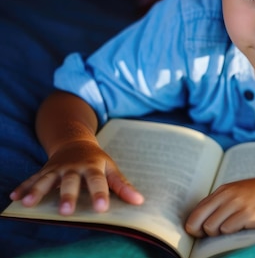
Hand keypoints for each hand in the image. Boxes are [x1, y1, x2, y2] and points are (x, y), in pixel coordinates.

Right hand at [10, 140, 143, 214]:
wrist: (75, 142)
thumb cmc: (97, 161)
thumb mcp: (111, 168)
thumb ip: (122, 185)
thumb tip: (139, 201)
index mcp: (92, 166)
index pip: (97, 181)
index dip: (100, 194)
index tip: (102, 209)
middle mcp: (73, 167)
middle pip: (70, 182)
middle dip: (67, 196)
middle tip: (65, 211)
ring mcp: (57, 168)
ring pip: (46, 180)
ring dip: (37, 191)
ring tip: (29, 204)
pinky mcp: (44, 171)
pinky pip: (32, 179)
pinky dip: (23, 187)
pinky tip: (14, 198)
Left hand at [185, 174, 254, 236]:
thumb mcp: (245, 192)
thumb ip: (227, 202)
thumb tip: (206, 222)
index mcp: (225, 189)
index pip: (197, 209)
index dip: (196, 224)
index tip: (202, 233)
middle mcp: (228, 195)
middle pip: (198, 219)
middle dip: (200, 232)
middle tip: (210, 237)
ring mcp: (238, 204)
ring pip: (211, 227)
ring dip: (218, 234)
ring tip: (232, 231)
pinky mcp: (249, 214)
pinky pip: (227, 230)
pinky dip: (231, 234)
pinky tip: (243, 230)